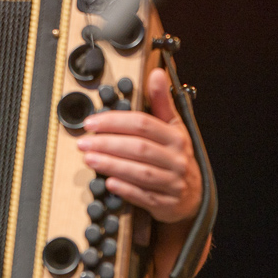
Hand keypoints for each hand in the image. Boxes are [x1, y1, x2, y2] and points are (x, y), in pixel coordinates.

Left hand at [77, 68, 200, 224]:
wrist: (194, 195)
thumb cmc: (176, 156)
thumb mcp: (173, 126)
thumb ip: (161, 101)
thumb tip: (157, 73)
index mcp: (176, 137)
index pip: (143, 125)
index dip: (115, 121)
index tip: (92, 122)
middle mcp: (176, 159)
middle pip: (139, 148)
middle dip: (108, 143)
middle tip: (84, 141)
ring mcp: (173, 183)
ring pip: (140, 173)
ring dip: (111, 165)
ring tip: (89, 158)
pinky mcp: (166, 204)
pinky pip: (144, 196)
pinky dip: (126, 189)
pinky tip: (109, 182)